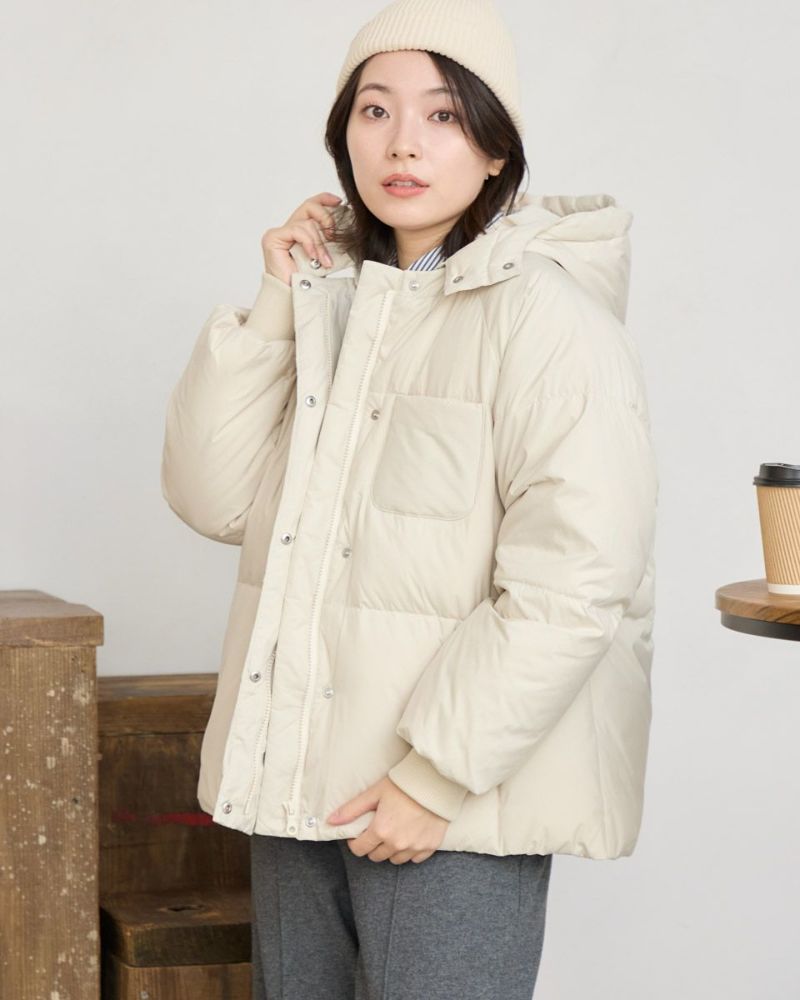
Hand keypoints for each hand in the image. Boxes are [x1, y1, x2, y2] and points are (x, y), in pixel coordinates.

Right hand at [260, 192, 342, 285]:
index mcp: (299, 231)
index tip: (339, 202)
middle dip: (326, 218)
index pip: (311, 206)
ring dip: (319, 243)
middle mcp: (288, 229)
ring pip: (307, 223)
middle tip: (333, 236)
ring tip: (323, 260)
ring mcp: (279, 233)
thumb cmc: (306, 281)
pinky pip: (298, 231)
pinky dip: (309, 243)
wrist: (292, 297)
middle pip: (309, 206)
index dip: (324, 200)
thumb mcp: (323, 257)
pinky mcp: (273, 238)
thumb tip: (346, 230)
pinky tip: (313, 257)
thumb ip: (328, 242)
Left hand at [326, 776, 448, 863]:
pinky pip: (415, 858)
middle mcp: (397, 843)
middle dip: (373, 845)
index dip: (356, 842)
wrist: (435, 782)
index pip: (360, 849)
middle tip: (377, 830)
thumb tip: (330, 821)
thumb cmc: (403, 785)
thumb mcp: (374, 793)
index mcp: (381, 831)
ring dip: (391, 850)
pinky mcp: (430, 846)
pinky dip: (410, 851)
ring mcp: (415, 847)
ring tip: (393, 832)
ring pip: (395, 859)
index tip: (360, 833)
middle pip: (376, 856)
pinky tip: (409, 836)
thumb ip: (351, 810)